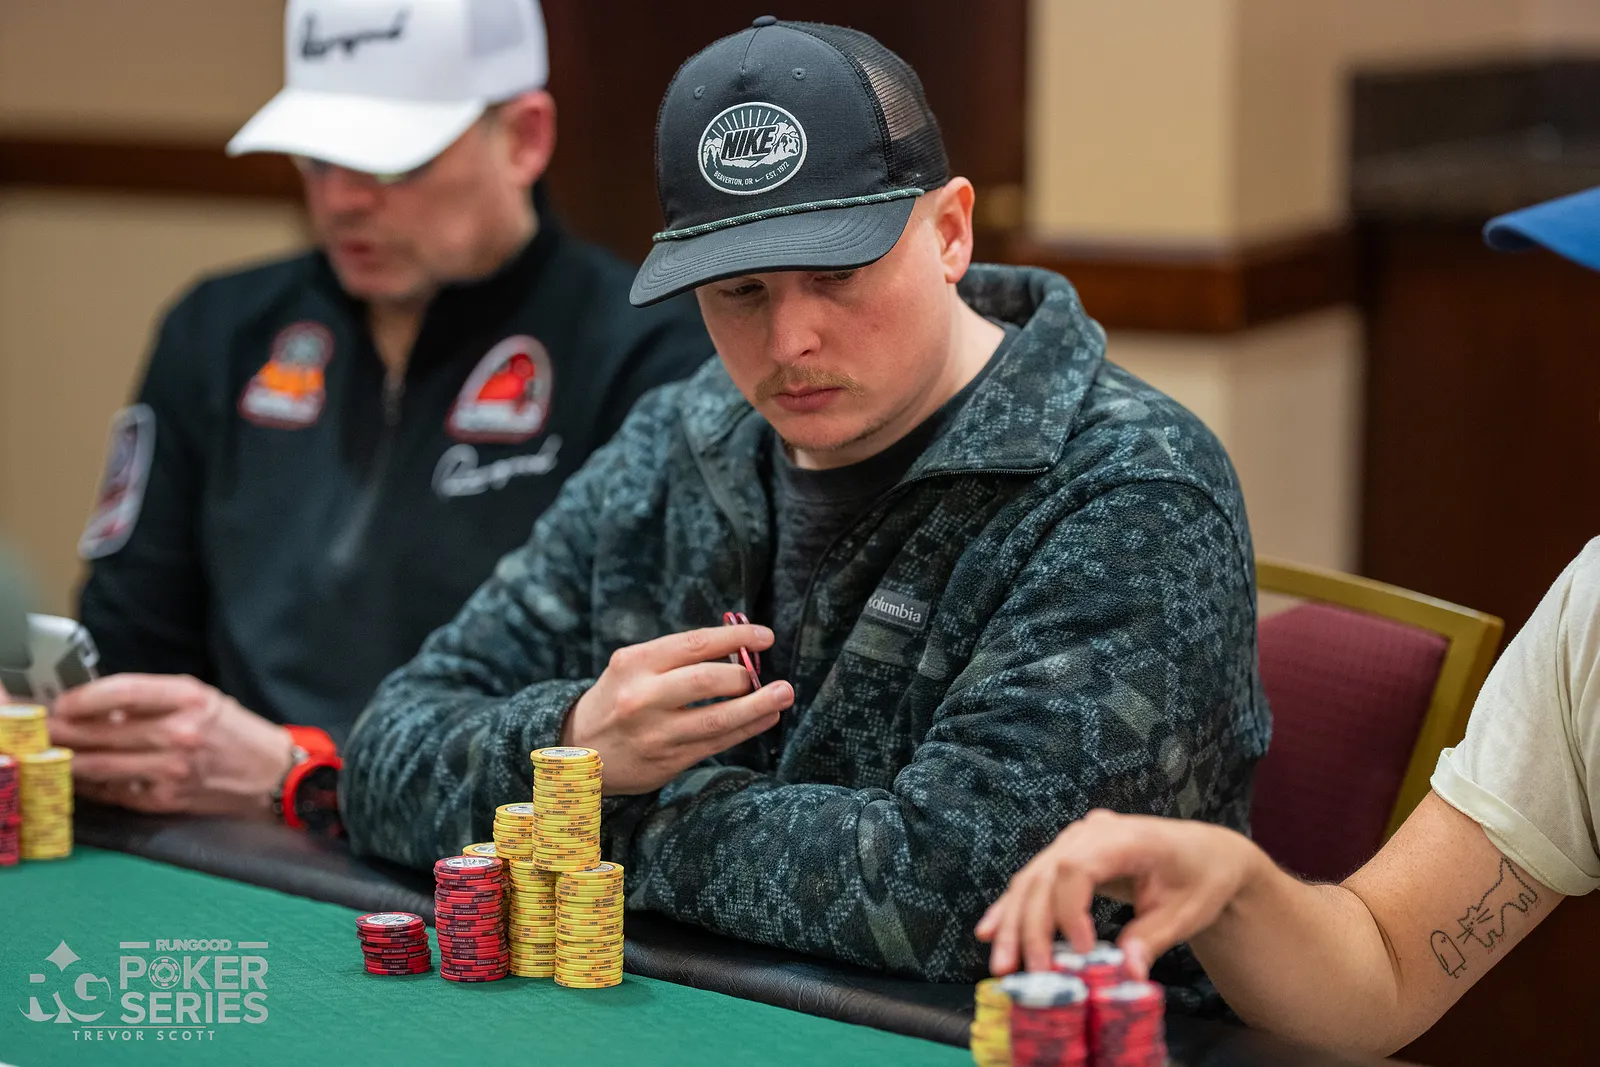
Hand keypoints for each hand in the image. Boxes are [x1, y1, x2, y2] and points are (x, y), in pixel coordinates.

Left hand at [50, 674, 294, 816]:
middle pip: (101, 731)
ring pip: (100, 765)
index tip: (64, 703)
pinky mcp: (165, 798)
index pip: (121, 691)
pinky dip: (97, 784)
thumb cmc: (236, 732)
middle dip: (66, 731)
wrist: (272, 774)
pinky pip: (116, 791)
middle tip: (50, 730)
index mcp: (189, 698)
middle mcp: (179, 732)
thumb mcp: (202, 699)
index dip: (83, 697)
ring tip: (61, 754)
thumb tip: (100, 708)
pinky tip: (90, 778)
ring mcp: (170, 770)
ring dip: (73, 760)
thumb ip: (154, 701)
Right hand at [563, 624, 793, 795]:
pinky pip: (715, 743)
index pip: (695, 644)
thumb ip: (678, 658)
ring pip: (717, 718)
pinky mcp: (666, 761)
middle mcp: (642, 697)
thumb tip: (740, 649)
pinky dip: (746, 729)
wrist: (577, 749)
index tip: (765, 637)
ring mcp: (655, 733)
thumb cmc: (618, 698)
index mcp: (634, 662)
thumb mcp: (633, 667)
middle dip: (745, 675)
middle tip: (767, 674)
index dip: (736, 637)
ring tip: (784, 694)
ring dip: (757, 706)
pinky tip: (766, 717)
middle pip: (708, 680)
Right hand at [974, 809, 1264, 977]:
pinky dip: (1011, 908)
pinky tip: (989, 931)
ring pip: (1031, 879)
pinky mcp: (1066, 855)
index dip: (1070, 911)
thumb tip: (1127, 972)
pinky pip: (1033, 880)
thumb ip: (1153, 939)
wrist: (1203, 854)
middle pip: (1046, 875)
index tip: (1083, 952)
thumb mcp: (1187, 912)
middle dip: (1032, 927)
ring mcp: (1074, 840)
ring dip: (1013, 923)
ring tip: (1000, 964)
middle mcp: (1091, 831)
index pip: (1078, 868)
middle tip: (1030, 972)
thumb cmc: (1199, 878)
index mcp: (1126, 838)